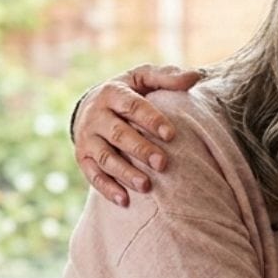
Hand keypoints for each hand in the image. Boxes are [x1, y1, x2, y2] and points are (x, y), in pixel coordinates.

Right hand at [71, 63, 204, 205]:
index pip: (132, 106)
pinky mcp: (82, 158)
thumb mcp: (142, 78)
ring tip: (146, 185)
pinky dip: (107, 188)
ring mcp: (87, 138)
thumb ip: (166, 77)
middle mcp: (96, 116)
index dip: (151, 120)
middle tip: (163, 164)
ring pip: (105, 157)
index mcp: (112, 93)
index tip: (171, 135)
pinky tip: (125, 200)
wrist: (89, 107)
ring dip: (124, 172)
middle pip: (118, 134)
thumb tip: (195, 77)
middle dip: (140, 150)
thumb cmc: (127, 93)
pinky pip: (93, 175)